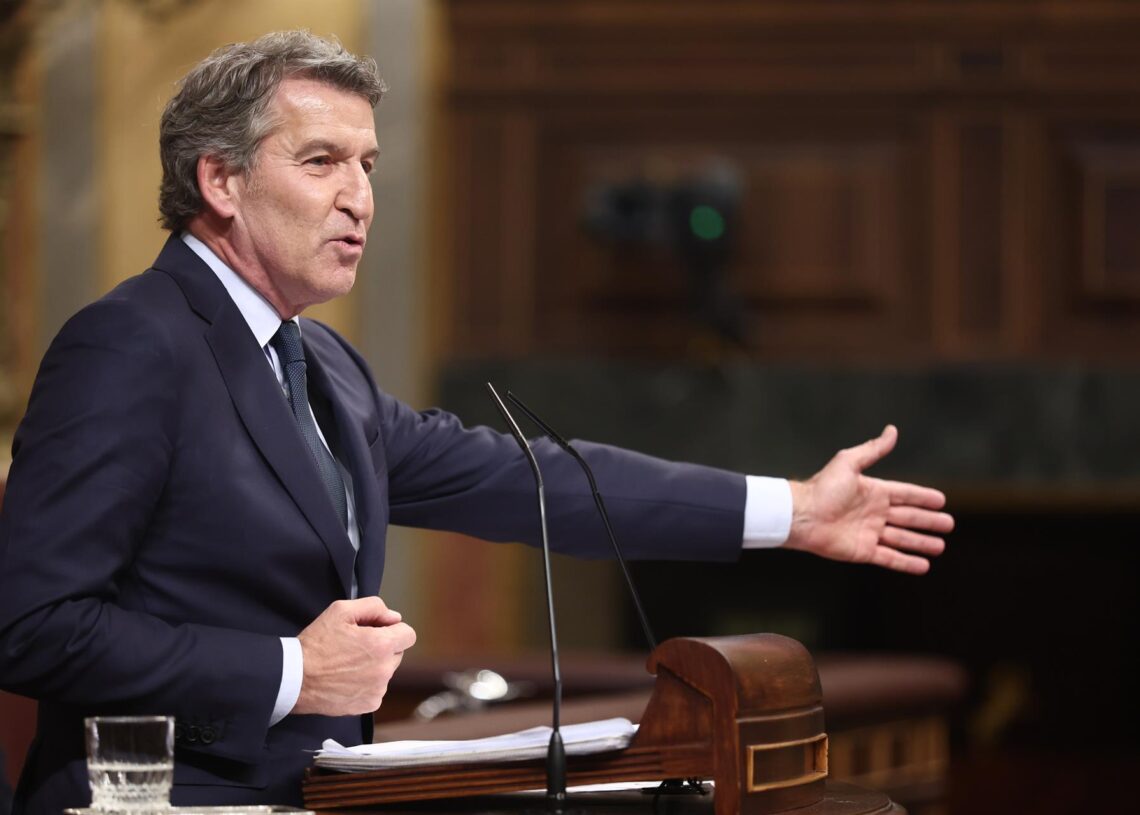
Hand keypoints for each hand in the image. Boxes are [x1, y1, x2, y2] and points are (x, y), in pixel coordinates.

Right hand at [293, 596, 416, 715]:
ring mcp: (378, 690)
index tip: (376, 631)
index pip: (409, 635)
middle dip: (383, 647)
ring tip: (347, 663)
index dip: (393, 629)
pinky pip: (377, 689)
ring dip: (374, 666)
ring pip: (386, 671)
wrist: (295, 679)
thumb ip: (374, 607)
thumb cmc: (316, 644)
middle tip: (356, 646)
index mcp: (381, 646)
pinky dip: (366, 684)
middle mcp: (384, 670)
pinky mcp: (369, 705)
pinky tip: (346, 678)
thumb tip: (394, 618)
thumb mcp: (341, 611)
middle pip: (397, 653)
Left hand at [785, 425, 953, 574]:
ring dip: (921, 543)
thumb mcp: (849, 462)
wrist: (802, 515)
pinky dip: (907, 563)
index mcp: (873, 492)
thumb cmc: (823, 488)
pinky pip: (890, 558)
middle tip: (949, 524)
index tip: (941, 500)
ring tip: (940, 546)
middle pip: (908, 518)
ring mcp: (870, 533)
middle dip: (929, 521)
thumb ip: (873, 450)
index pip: (905, 494)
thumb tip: (892, 430)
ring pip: (903, 539)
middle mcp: (874, 513)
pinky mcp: (863, 551)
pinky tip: (923, 565)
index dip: (923, 497)